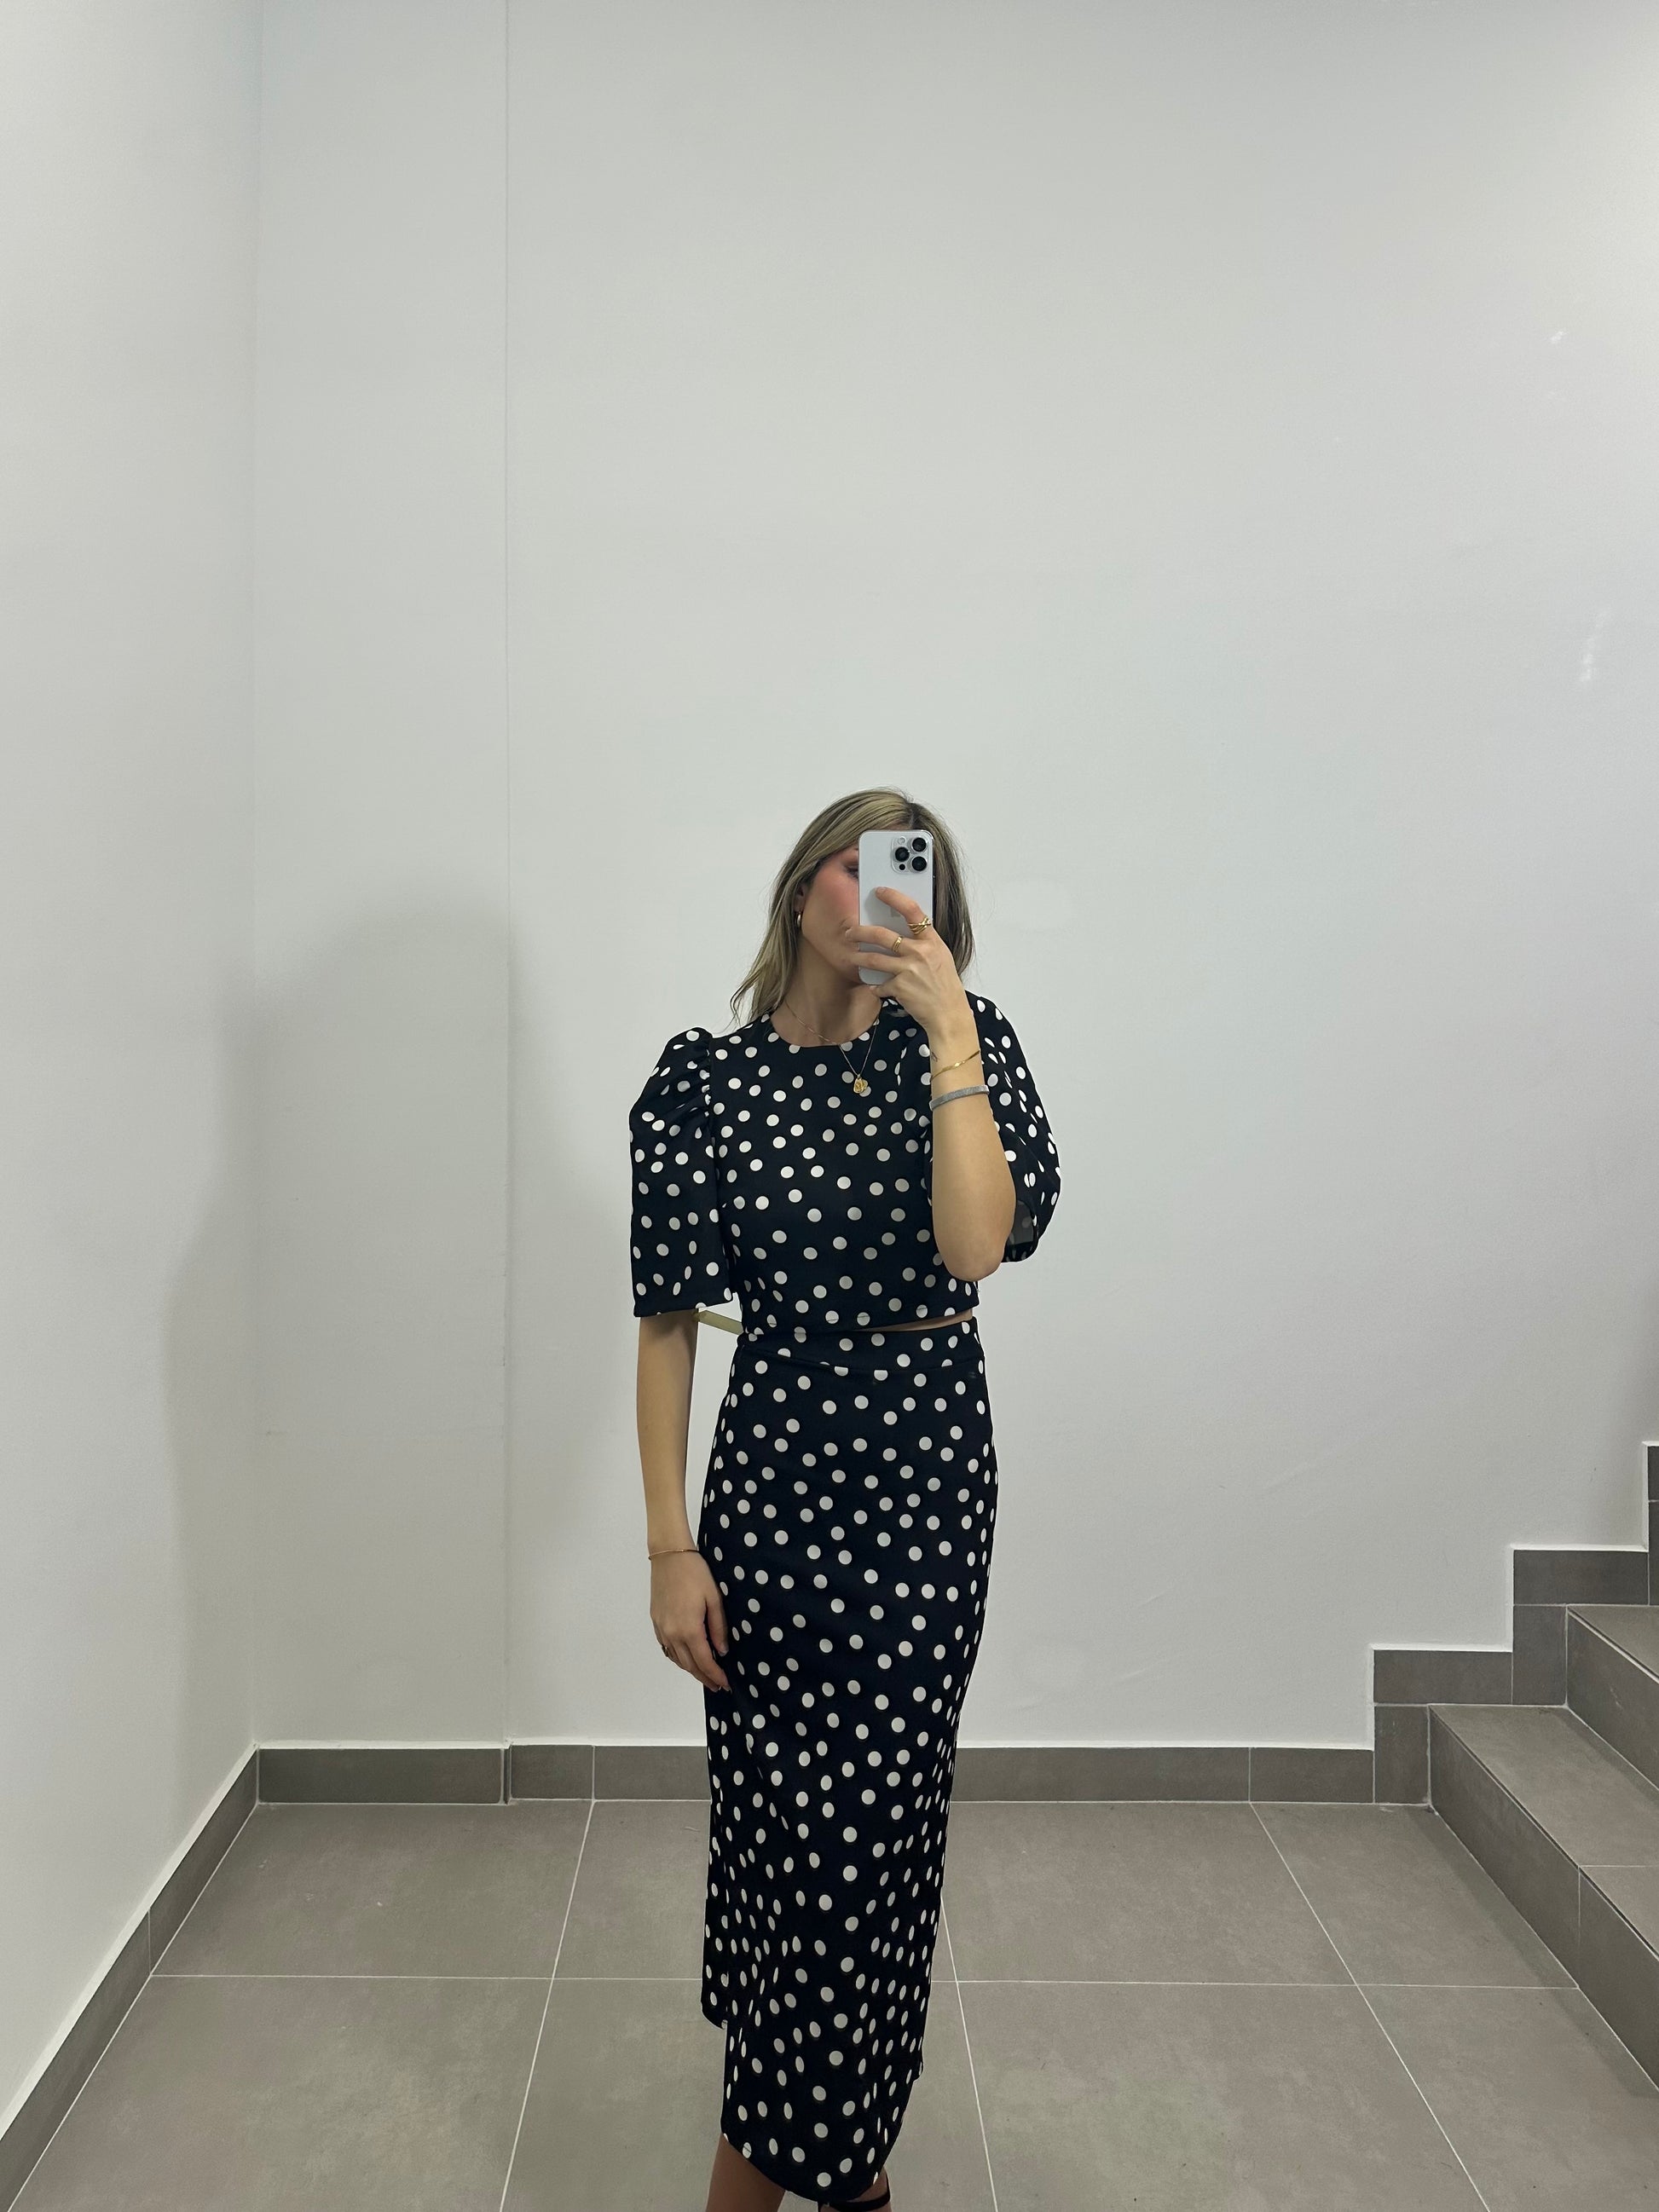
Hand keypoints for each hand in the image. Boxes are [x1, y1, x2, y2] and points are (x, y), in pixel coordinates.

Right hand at [650, 1552, 730, 1691]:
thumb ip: (718, 1627)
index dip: (715, 1675)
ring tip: (704, 1675)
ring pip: (676, 1658)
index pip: (704, 1661)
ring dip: (690, 1670)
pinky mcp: (656, 1621)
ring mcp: (662, 1629)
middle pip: (689, 1665)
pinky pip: (667, 1648)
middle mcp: (672, 1634)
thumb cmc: (696, 1573)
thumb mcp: (714, 1599)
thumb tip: (722, 1651)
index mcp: (689, 1629)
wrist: (669, 1556)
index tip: (725, 1684)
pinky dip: (678, 1657)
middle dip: (704, 1677)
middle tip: (717, 1685)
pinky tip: (686, 1658)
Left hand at [845, 884, 973, 1045]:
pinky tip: (875, 988)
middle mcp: (920, 952)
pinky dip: (876, 987)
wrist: (949, 1013)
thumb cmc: (945, 985)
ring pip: (874, 958)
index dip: (895, 897)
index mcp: (932, 941)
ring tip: (853, 956)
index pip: (913, 911)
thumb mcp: (940, 957)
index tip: (880, 891)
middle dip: (862, 932)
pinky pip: (880, 984)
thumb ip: (923, 944)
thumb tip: (900, 933)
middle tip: (851, 932)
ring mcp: (909, 970)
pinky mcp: (900, 987)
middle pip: (883, 935)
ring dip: (859, 958)